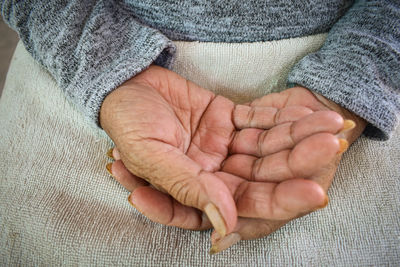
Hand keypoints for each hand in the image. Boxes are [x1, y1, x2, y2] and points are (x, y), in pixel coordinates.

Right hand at [102, 65, 357, 250]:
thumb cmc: (127, 121)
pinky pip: (259, 119)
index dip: (279, 201)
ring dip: (299, 135)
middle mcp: (213, 173)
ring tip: (333, 124)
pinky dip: (282, 114)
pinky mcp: (227, 119)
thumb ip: (187, 189)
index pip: (243, 205)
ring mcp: (222, 146)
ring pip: (267, 146)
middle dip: (299, 164)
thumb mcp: (149, 156)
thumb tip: (226, 226)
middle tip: (332, 148)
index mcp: (194, 191)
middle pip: (263, 176)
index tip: (314, 194)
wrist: (123, 82)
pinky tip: (309, 110)